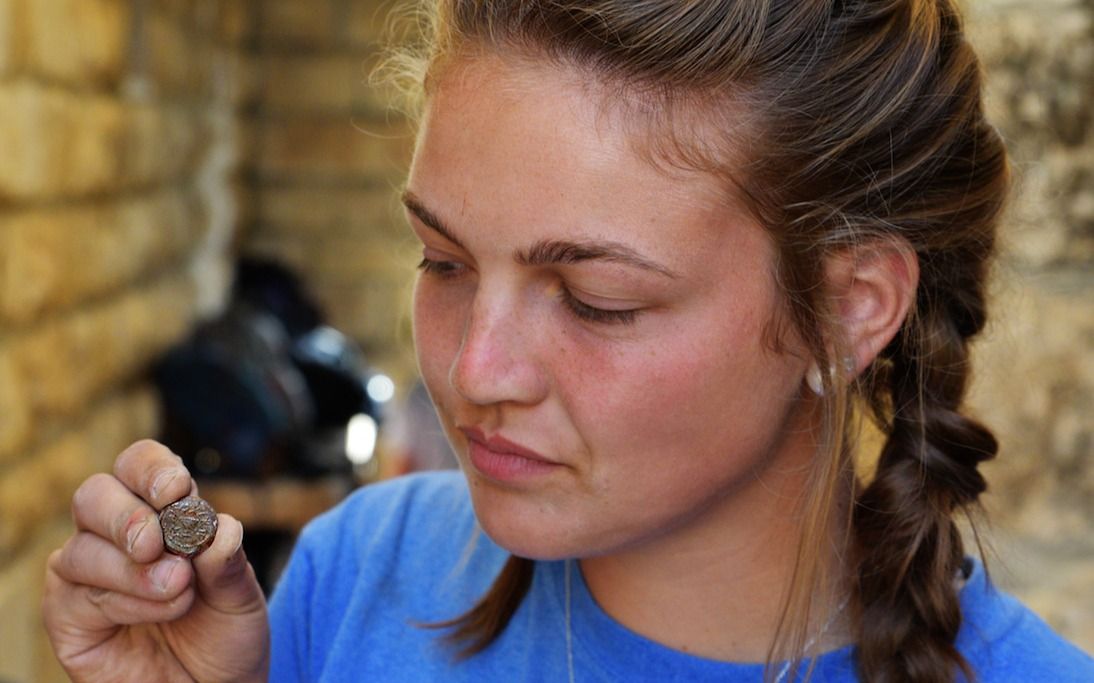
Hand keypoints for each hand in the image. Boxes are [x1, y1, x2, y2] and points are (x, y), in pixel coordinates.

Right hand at [42, 440, 269, 681]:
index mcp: (160, 510)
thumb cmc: (225, 633)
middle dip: (128, 516)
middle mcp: (115, 534)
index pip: (139, 465)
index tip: (178, 489)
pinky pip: (77, 596)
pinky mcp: (69, 617)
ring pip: (82, 549)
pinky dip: (123, 601)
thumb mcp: (241, 594)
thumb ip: (227, 561)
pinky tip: (160, 611)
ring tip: (179, 591)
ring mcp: (87, 574)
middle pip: (95, 495)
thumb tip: (218, 531)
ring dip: (134, 571)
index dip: (152, 468)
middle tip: (158, 543)